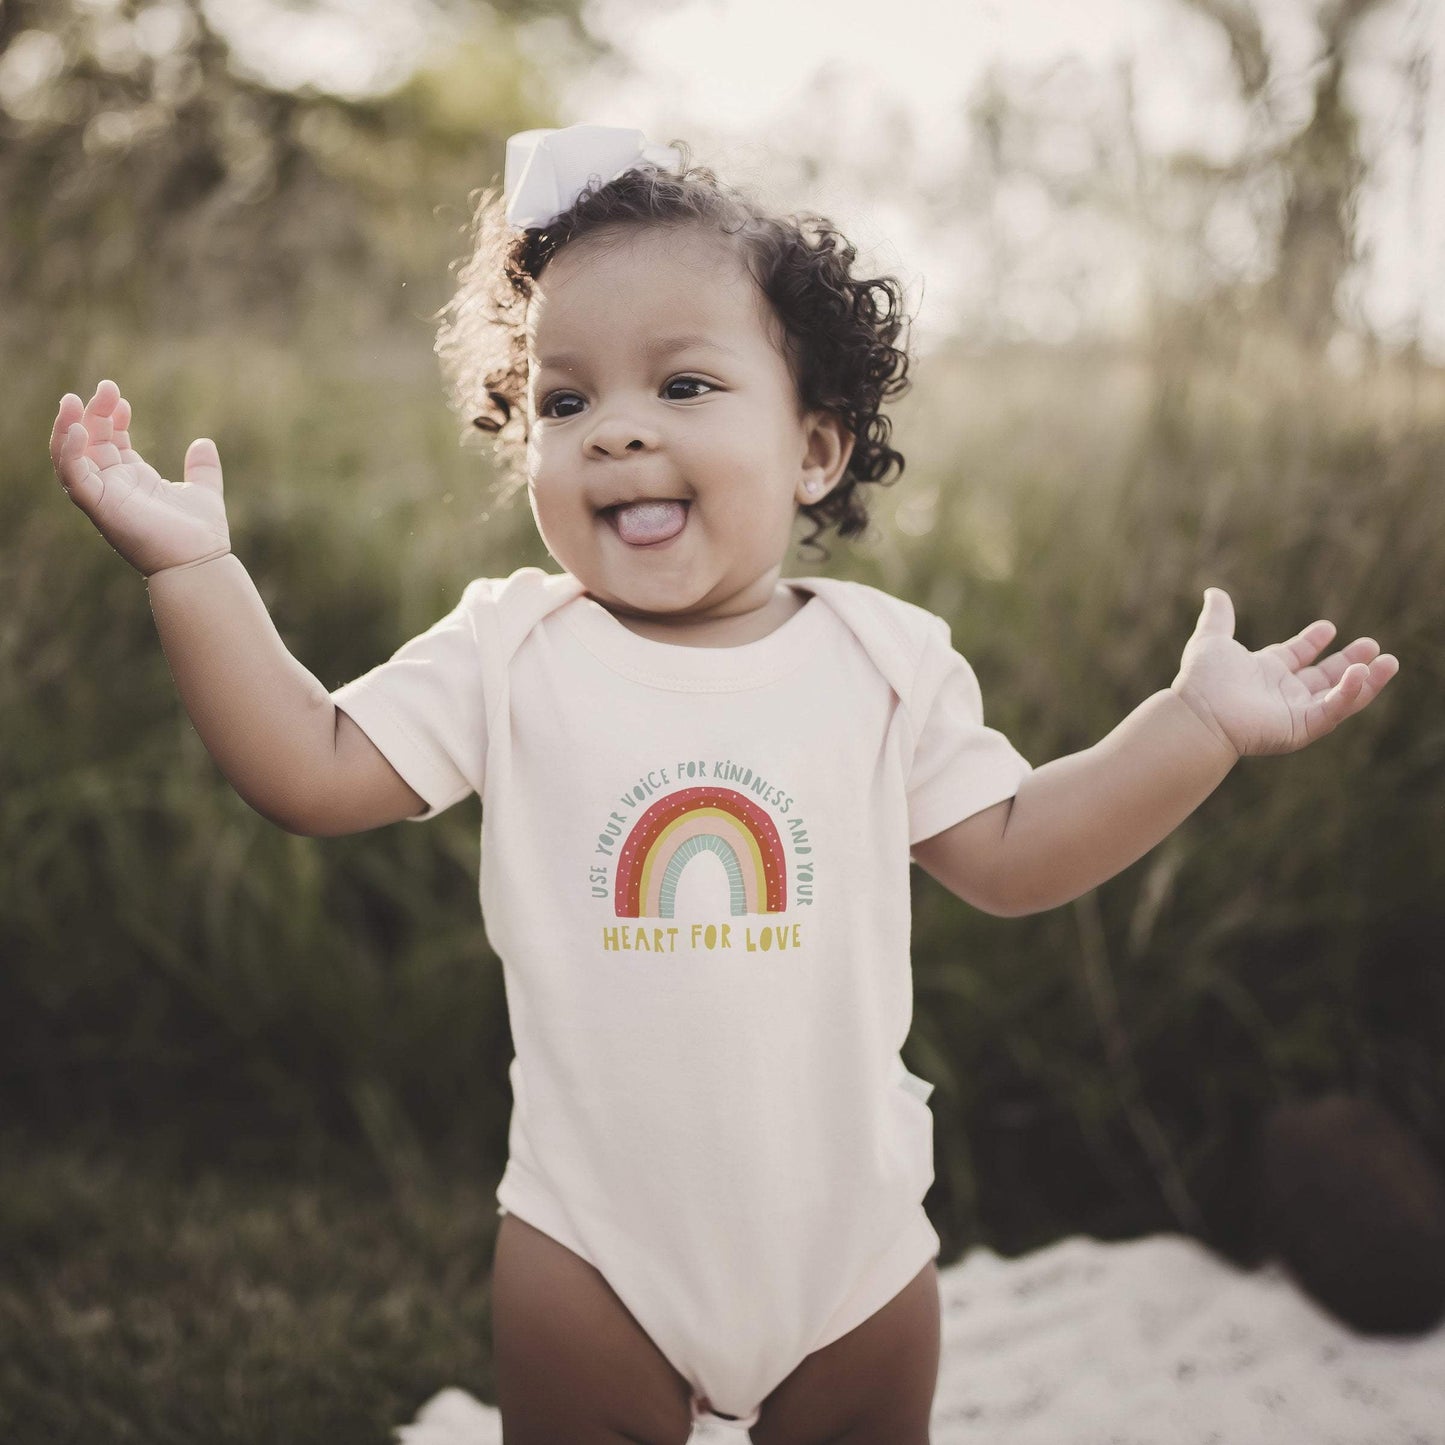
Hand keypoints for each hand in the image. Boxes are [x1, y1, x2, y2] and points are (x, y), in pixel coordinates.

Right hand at [50, 380, 231, 577]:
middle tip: (107, 387)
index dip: (112, 416)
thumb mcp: (203, 491)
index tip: (122, 398)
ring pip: (70, 455)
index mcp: (133, 479)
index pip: (110, 440)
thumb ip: (202, 468)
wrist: (201, 563)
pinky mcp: (99, 506)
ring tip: (72, 399)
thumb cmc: (201, 536)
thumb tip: (204, 443)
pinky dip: (69, 451)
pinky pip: (74, 475)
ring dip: (68, 425)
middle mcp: (113, 486)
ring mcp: (104, 496)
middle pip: (89, 440)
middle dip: (93, 411)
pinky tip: (77, 428)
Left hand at [1171, 588, 1398, 756]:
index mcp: (1265, 671)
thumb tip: (1214, 591)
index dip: (1313, 642)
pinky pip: (1334, 710)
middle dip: (1351, 662)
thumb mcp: (1212, 640)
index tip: (1328, 628)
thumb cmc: (1202, 680)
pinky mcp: (1302, 727)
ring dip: (1366, 680)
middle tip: (1373, 646)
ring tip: (1389, 661)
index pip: (1297, 655)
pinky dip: (1351, 693)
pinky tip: (1363, 673)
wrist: (1199, 712)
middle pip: (1325, 677)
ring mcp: (1295, 711)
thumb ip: (1219, 616)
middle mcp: (1283, 692)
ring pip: (1340, 695)